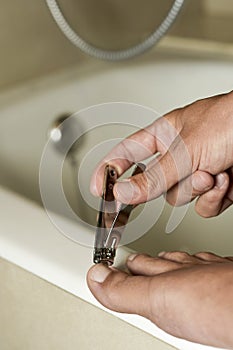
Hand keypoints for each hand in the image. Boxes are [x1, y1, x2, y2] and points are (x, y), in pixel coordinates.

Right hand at [87, 252, 232, 347]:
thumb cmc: (218, 302)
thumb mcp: (158, 300)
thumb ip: (124, 291)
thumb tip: (95, 277)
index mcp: (168, 272)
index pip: (137, 265)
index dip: (120, 265)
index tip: (107, 265)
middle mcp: (190, 268)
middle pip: (159, 263)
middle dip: (143, 263)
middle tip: (130, 263)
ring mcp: (211, 274)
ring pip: (185, 265)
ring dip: (171, 267)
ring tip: (162, 266)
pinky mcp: (228, 284)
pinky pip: (209, 271)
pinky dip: (200, 273)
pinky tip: (204, 278)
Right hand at [90, 91, 232, 216]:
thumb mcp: (186, 150)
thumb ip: (153, 176)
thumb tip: (121, 192)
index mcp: (163, 135)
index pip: (125, 154)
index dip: (108, 170)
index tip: (97, 188)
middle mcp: (179, 155)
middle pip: (155, 185)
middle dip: (171, 183)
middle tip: (180, 176)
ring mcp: (198, 172)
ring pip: (180, 198)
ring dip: (197, 189)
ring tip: (213, 170)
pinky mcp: (216, 188)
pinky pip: (203, 207)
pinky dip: (215, 199)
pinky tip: (226, 180)